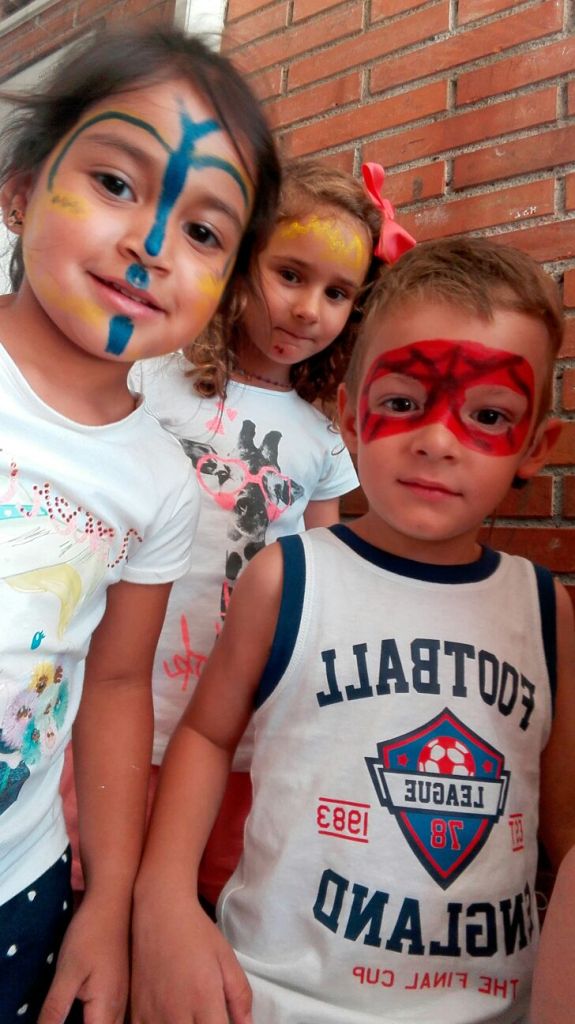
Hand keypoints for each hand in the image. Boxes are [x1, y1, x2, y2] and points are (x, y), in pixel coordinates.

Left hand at [38, 892, 128, 1023]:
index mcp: (106, 1009)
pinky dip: (100, 1019)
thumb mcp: (66, 972)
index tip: (62, 1019)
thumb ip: (55, 1010)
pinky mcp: (121, 987)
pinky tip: (89, 1009)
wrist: (113, 902)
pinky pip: (113, 1016)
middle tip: (68, 1011)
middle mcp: (120, 1008)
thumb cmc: (90, 934)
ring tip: (79, 1008)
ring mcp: (124, 997)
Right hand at [131, 888, 251, 1023]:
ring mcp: (152, 1016)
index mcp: (204, 1000)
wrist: (160, 912)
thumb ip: (240, 998)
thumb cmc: (197, 934)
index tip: (223, 1023)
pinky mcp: (135, 1013)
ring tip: (191, 1017)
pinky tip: (170, 1019)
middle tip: (207, 1017)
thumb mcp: (227, 960)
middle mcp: (176, 1014)